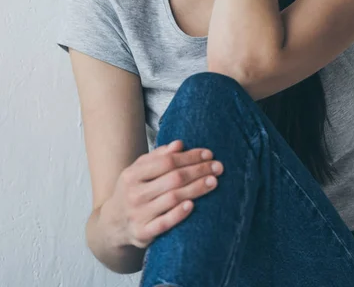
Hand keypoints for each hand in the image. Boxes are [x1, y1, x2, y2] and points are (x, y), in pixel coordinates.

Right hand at [107, 140, 223, 248]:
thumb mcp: (138, 171)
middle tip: (218, 167)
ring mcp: (137, 214)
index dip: (189, 156)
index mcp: (132, 175)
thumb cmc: (132, 191)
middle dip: (198, 171)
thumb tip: (179, 144)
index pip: (166, 161)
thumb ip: (158, 156)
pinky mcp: (142, 234)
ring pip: (172, 198)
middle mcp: (134, 194)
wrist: (112, 224)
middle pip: (173, 179)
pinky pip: (164, 223)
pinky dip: (178, 214)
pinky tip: (192, 205)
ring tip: (214, 182)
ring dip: (196, 189)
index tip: (208, 153)